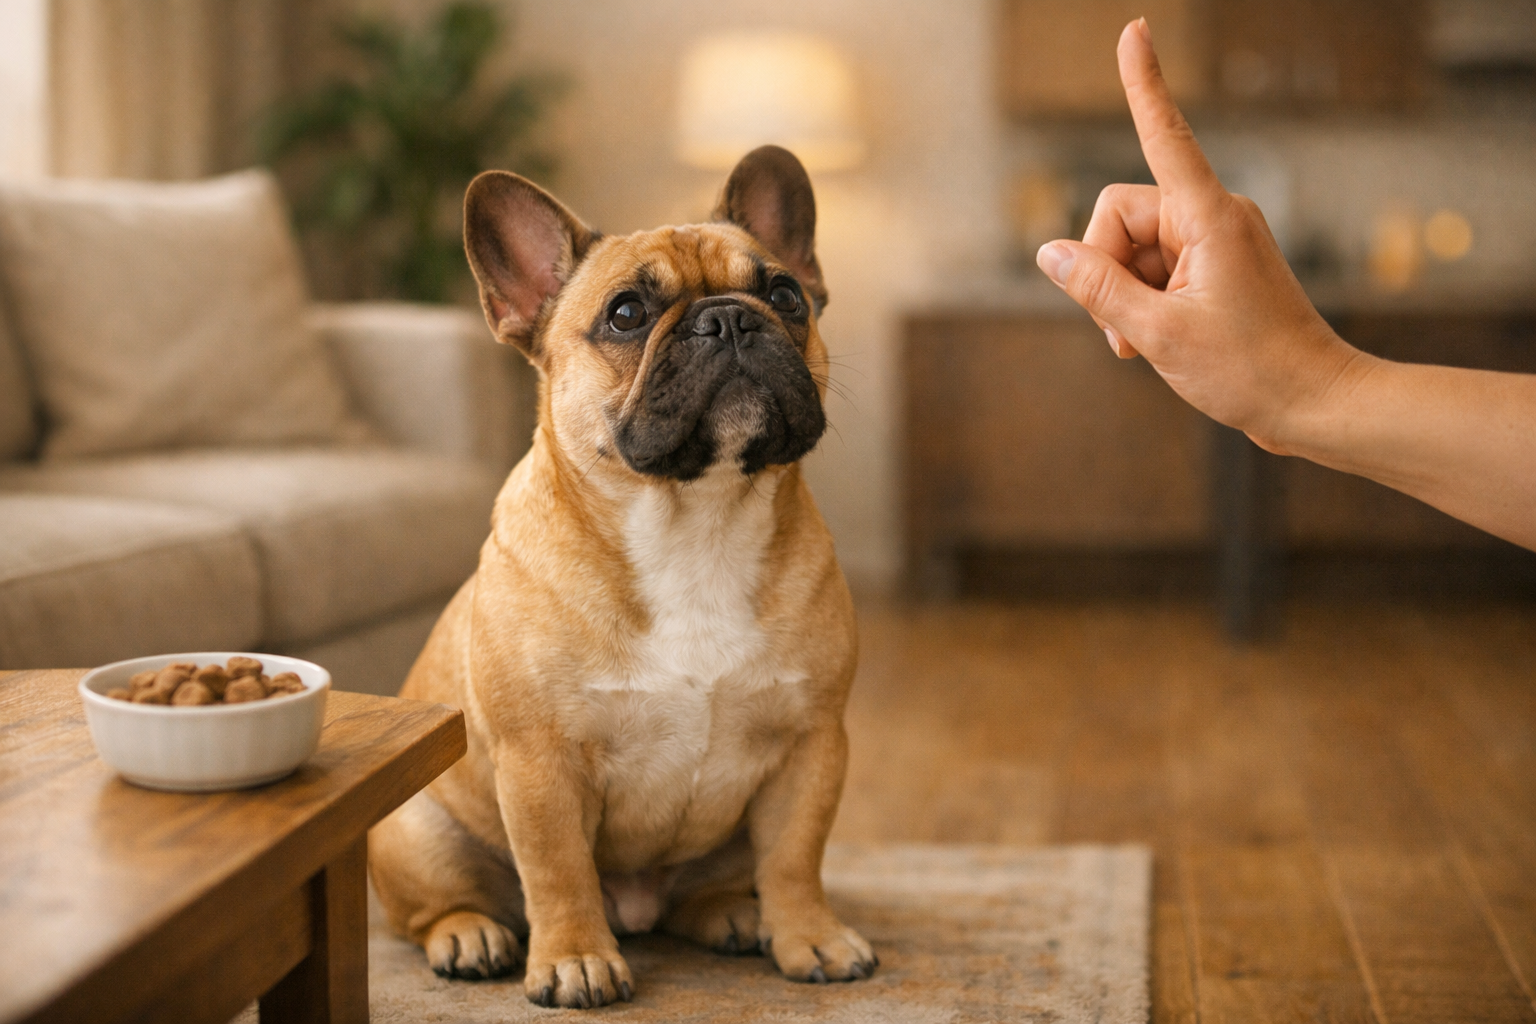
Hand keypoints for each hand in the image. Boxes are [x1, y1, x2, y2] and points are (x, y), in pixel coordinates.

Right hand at [1035, 18, 1367, 454]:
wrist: (1313, 403)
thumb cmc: (1249, 369)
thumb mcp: (1158, 333)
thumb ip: (1097, 288)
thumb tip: (1050, 253)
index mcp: (1209, 216)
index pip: (1164, 136)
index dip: (1144, 85)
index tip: (1135, 30)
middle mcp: (1213, 216)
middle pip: (1120, 216)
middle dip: (1105, 270)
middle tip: (1122, 331)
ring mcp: (1215, 242)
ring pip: (1131, 248)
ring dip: (1122, 296)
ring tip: (1141, 344)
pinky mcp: (1213, 268)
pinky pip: (1153, 269)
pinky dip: (1141, 303)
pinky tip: (1149, 342)